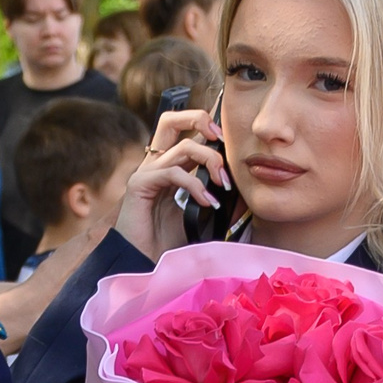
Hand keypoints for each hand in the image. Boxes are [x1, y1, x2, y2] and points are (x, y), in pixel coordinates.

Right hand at [117, 109, 228, 258]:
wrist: (144, 263)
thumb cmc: (169, 241)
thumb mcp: (199, 215)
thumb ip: (213, 196)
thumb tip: (242, 190)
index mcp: (169, 166)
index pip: (186, 132)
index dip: (208, 128)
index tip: (230, 143)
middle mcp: (155, 164)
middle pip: (171, 120)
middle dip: (198, 118)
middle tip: (221, 137)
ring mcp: (146, 173)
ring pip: (182, 145)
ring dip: (210, 160)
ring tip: (224, 184)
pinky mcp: (140, 185)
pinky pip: (173, 172)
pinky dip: (196, 185)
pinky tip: (207, 203)